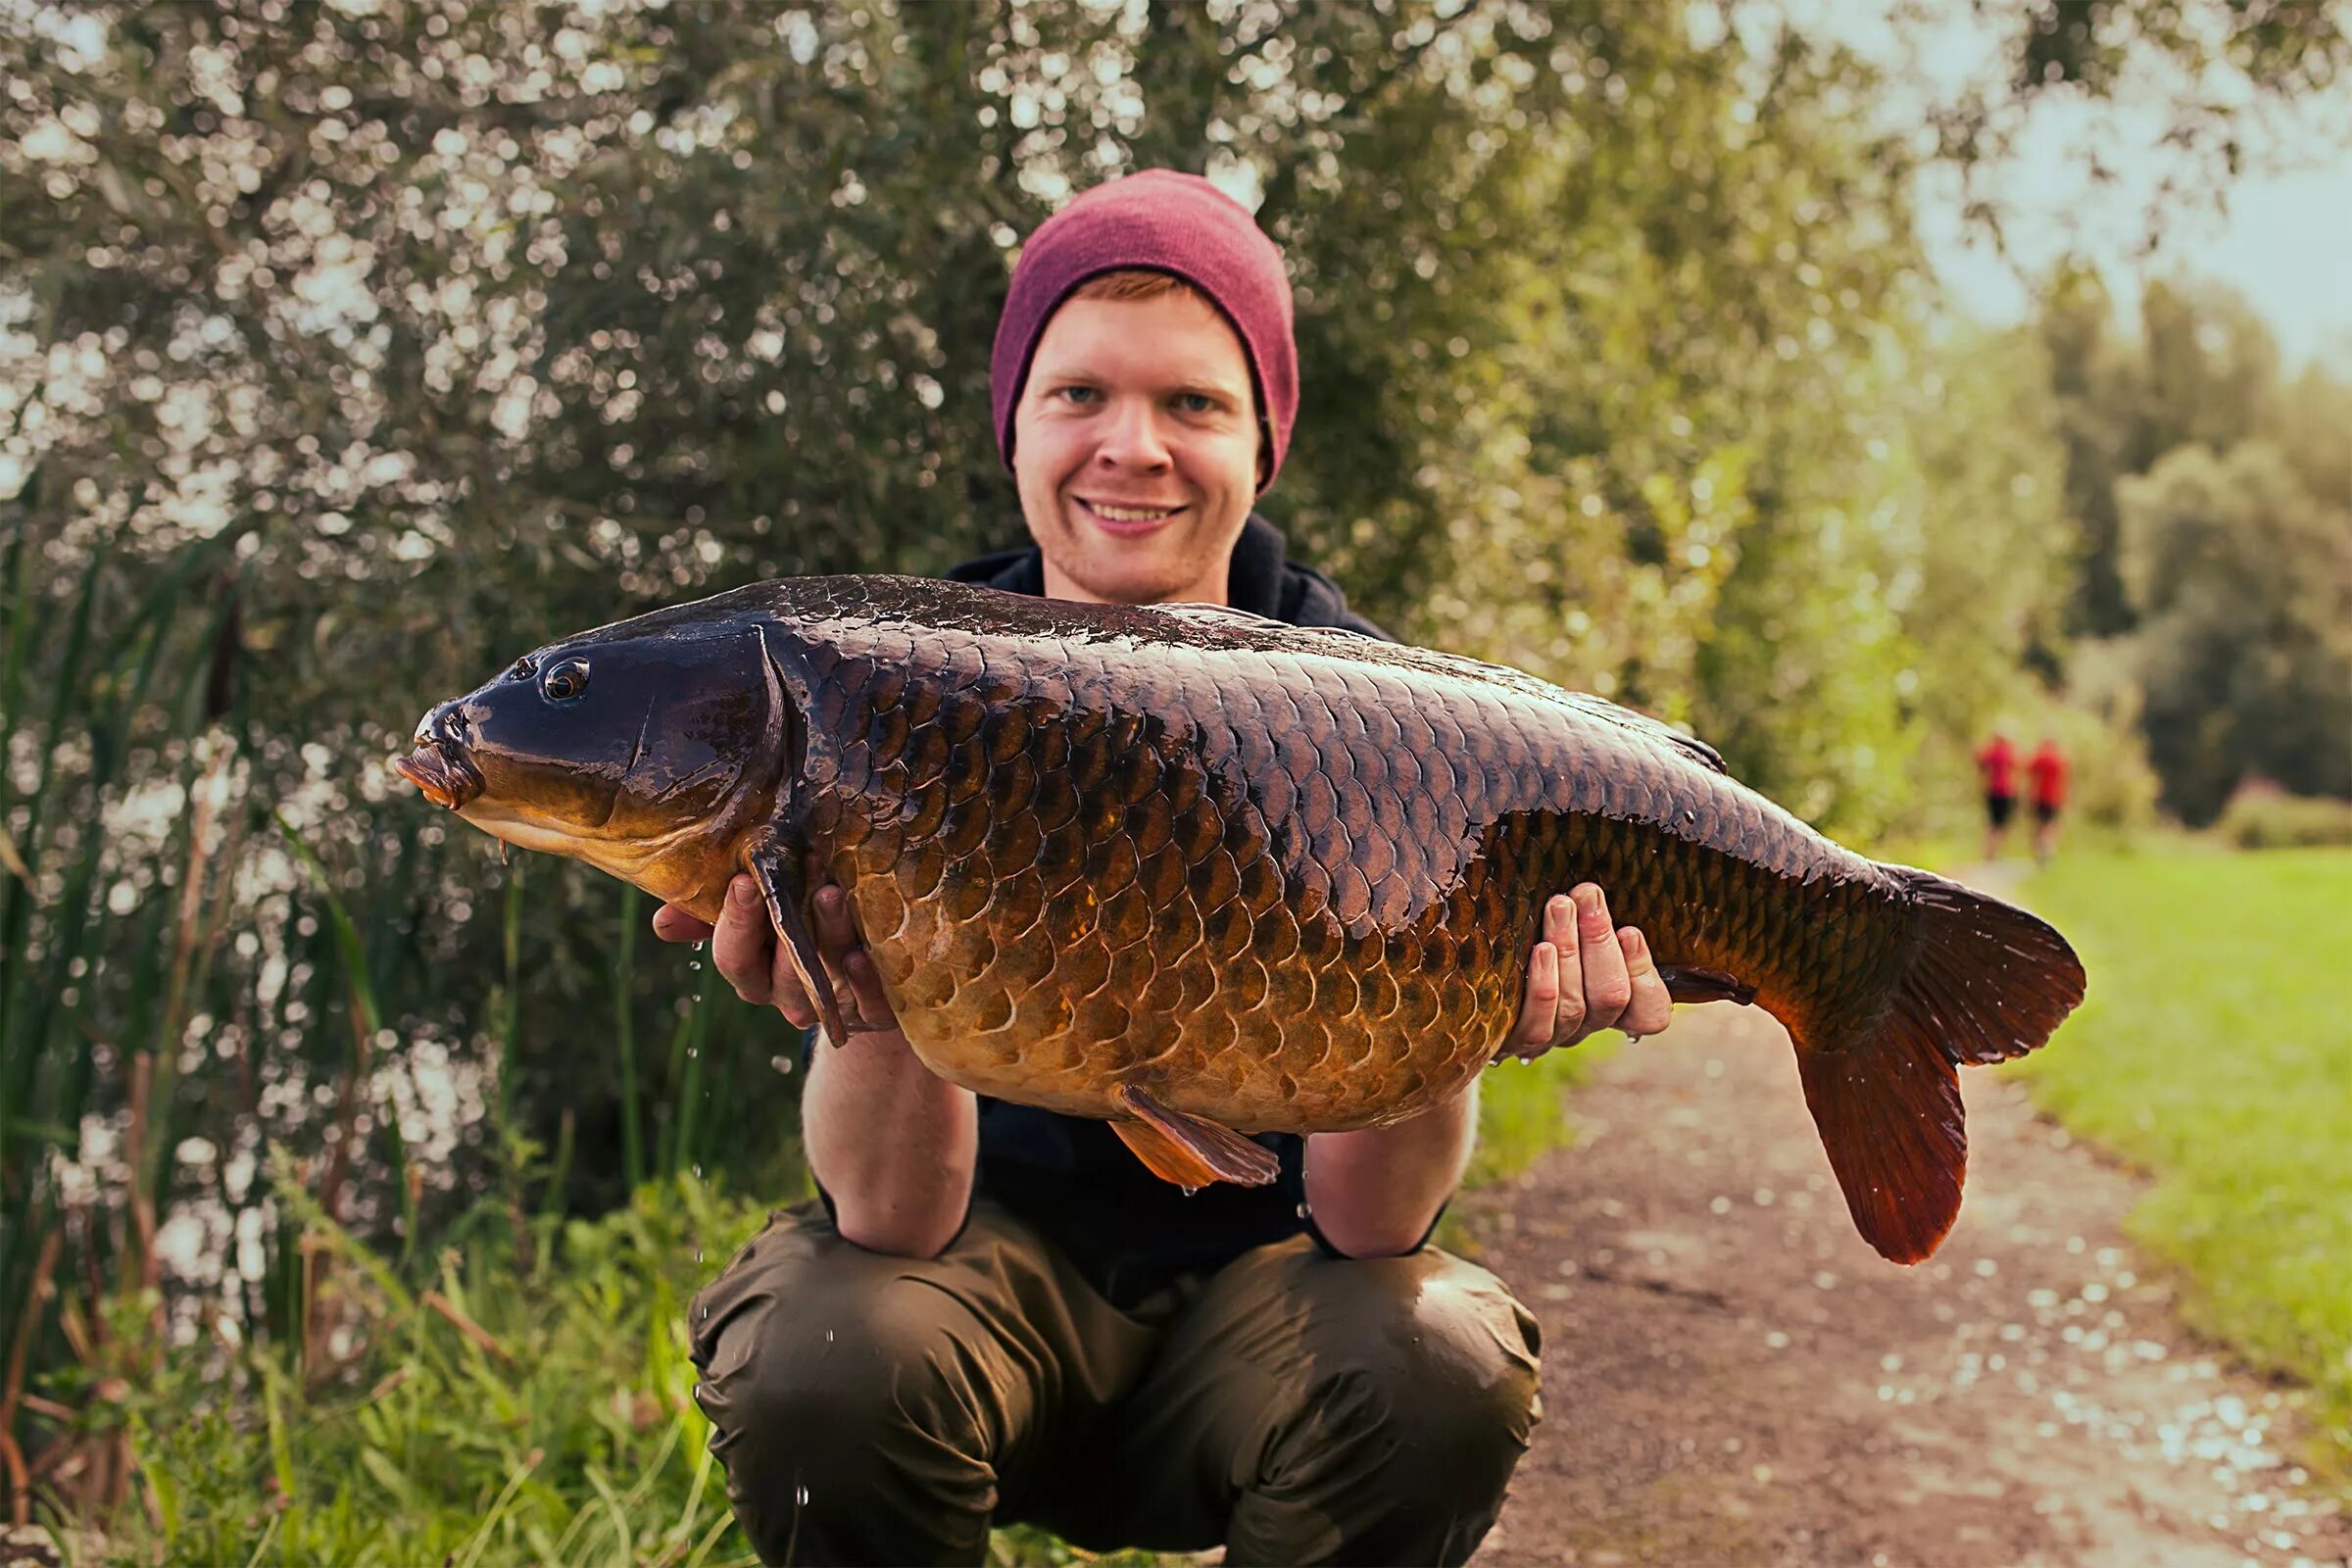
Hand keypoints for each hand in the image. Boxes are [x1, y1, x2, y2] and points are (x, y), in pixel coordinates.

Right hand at [652, 876, 899, 1036]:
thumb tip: (661, 923)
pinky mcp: (874, 1013)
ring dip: (827, 939)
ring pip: (821, 985)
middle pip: (777, 976)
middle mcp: (786, 995)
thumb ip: (714, 911)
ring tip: (832, 894)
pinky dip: (864, 981)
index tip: (743, 882)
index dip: (736, 922)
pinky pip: (868, 1004)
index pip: (732, 956)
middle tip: (799, 881)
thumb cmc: (804, 919)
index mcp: (752, 971)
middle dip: (783, 931)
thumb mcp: (762, 910)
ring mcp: (830, 1006)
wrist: (870, 962)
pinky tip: (862, 955)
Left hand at [1496, 882, 1671, 1062]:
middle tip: (1588, 896)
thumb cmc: (1526, 944)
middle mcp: (1587, 1025)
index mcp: (1609, 1002)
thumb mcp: (1566, 931)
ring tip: (1560, 908)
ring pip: (1575, 1004)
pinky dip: (1544, 983)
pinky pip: (1538, 1023)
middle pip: (1611, 996)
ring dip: (1570, 949)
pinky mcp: (1517, 1042)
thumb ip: (1587, 918)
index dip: (1644, 974)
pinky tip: (1540, 950)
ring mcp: (1554, 1038)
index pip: (1650, 1013)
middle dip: (1600, 941)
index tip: (1629, 930)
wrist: (1470, 998)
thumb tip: (1589, 886)